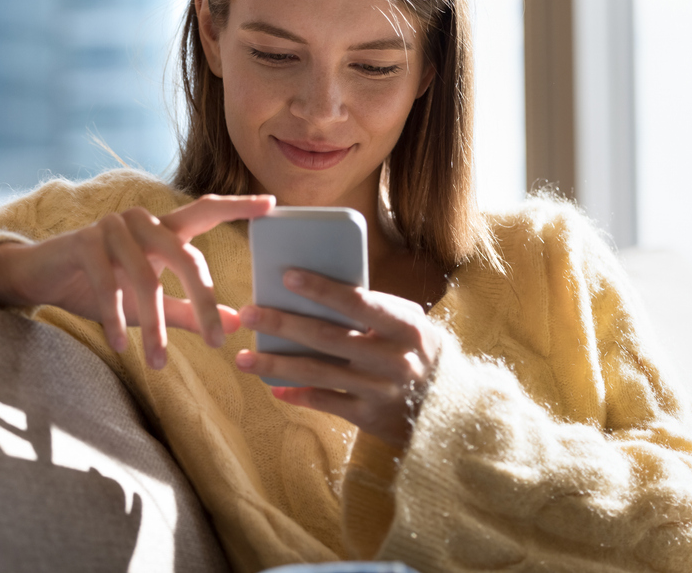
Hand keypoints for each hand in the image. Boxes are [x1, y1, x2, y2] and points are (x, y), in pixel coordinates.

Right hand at [0, 194, 274, 368]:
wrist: (39, 276)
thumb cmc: (99, 284)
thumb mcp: (149, 300)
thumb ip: (190, 309)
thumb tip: (237, 324)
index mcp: (163, 229)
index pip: (206, 211)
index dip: (238, 207)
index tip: (273, 204)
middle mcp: (142, 221)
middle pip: (186, 256)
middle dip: (204, 301)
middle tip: (218, 342)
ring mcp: (112, 228)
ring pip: (146, 279)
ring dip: (153, 326)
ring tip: (157, 364)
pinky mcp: (83, 242)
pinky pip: (108, 286)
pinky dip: (115, 319)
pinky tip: (120, 346)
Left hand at [234, 269, 443, 448]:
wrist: (449, 408)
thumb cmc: (417, 351)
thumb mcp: (409, 323)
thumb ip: (372, 309)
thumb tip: (315, 292)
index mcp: (404, 327)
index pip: (357, 302)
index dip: (321, 289)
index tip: (286, 275)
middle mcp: (392, 359)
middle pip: (327, 337)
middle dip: (282, 323)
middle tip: (248, 312)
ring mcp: (379, 390)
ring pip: (317, 372)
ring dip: (275, 365)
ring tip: (242, 357)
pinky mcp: (368, 416)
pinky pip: (323, 401)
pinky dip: (296, 394)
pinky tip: (273, 386)